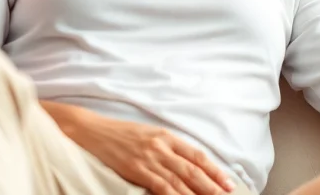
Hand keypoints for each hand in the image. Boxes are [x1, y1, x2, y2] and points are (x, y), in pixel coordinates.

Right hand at [42, 101, 235, 194]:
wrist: (91, 130)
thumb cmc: (118, 133)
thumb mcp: (146, 134)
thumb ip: (165, 147)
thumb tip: (185, 164)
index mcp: (165, 135)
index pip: (196, 155)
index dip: (214, 170)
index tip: (228, 183)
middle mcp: (161, 146)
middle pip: (193, 170)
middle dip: (212, 186)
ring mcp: (149, 158)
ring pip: (180, 181)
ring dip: (198, 194)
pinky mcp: (136, 169)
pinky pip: (161, 187)